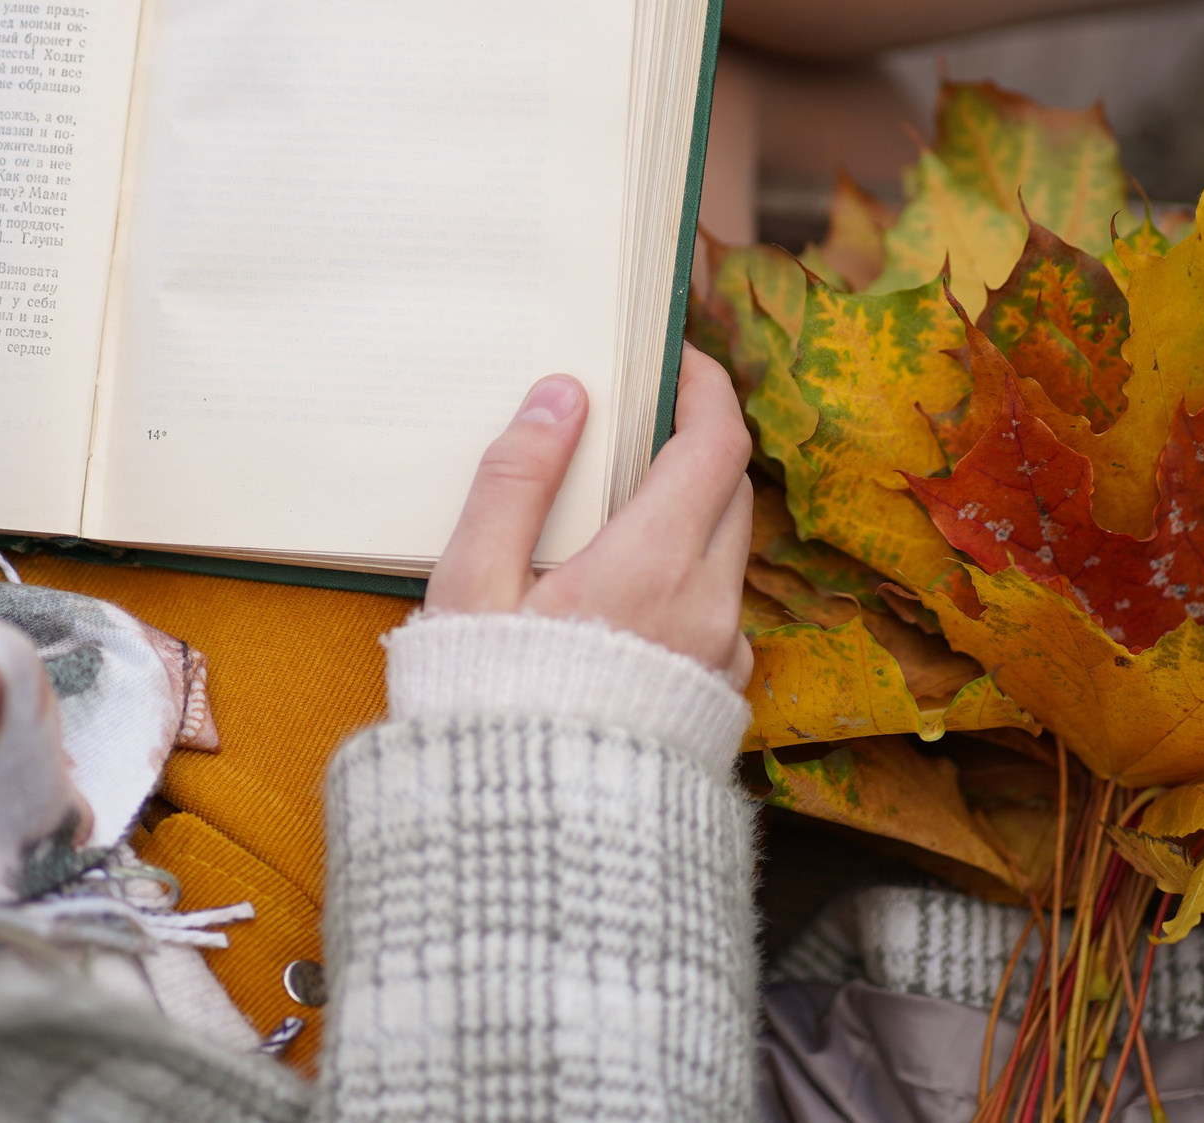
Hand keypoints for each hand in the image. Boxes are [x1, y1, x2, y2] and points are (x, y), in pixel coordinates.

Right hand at [427, 344, 754, 685]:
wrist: (524, 842)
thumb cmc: (483, 708)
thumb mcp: (472, 584)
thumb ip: (516, 480)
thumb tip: (562, 394)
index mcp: (655, 566)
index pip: (717, 444)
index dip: (705, 388)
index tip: (676, 361)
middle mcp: (708, 609)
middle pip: (730, 493)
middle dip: (693, 448)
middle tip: (635, 431)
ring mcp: (720, 661)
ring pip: (727, 558)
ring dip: (690, 520)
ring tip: (618, 519)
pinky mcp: (715, 704)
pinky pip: (719, 618)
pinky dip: (687, 584)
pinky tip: (627, 602)